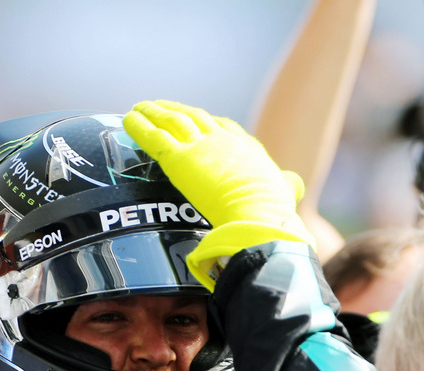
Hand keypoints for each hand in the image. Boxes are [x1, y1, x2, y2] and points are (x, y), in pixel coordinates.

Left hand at [124, 100, 314, 288]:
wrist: (257, 211)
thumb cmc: (273, 209)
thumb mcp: (285, 191)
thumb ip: (287, 186)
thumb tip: (296, 186)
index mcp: (247, 149)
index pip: (226, 128)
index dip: (211, 123)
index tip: (203, 120)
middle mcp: (223, 141)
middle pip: (195, 118)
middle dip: (179, 111)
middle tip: (163, 107)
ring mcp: (200, 147)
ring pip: (172, 122)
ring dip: (154, 112)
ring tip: (141, 107)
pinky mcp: (179, 158)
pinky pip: (154, 137)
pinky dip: (139, 126)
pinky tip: (127, 120)